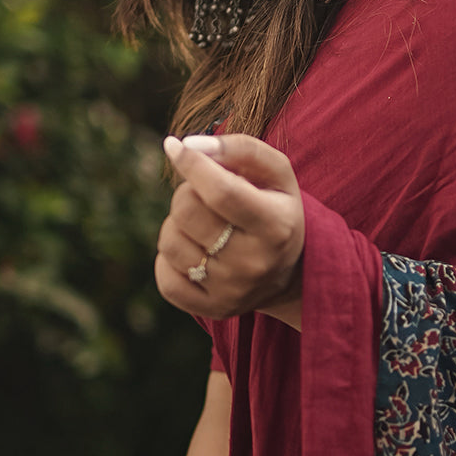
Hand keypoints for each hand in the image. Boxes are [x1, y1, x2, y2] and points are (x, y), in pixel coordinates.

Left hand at [156, 134, 303, 326]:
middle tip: (204, 196)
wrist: (290, 272)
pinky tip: (194, 252)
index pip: (220, 191)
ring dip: (177, 225)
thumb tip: (188, 145)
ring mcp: (232, 291)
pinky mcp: (212, 310)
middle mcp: (255, 262)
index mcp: (276, 224)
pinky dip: (170, 258)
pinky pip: (164, 278)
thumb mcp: (275, 173)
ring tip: (202, 226)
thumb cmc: (275, 208)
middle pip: (188, 212)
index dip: (191, 164)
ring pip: (170, 242)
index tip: (175, 147)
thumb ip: (240, 149)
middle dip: (187, 192)